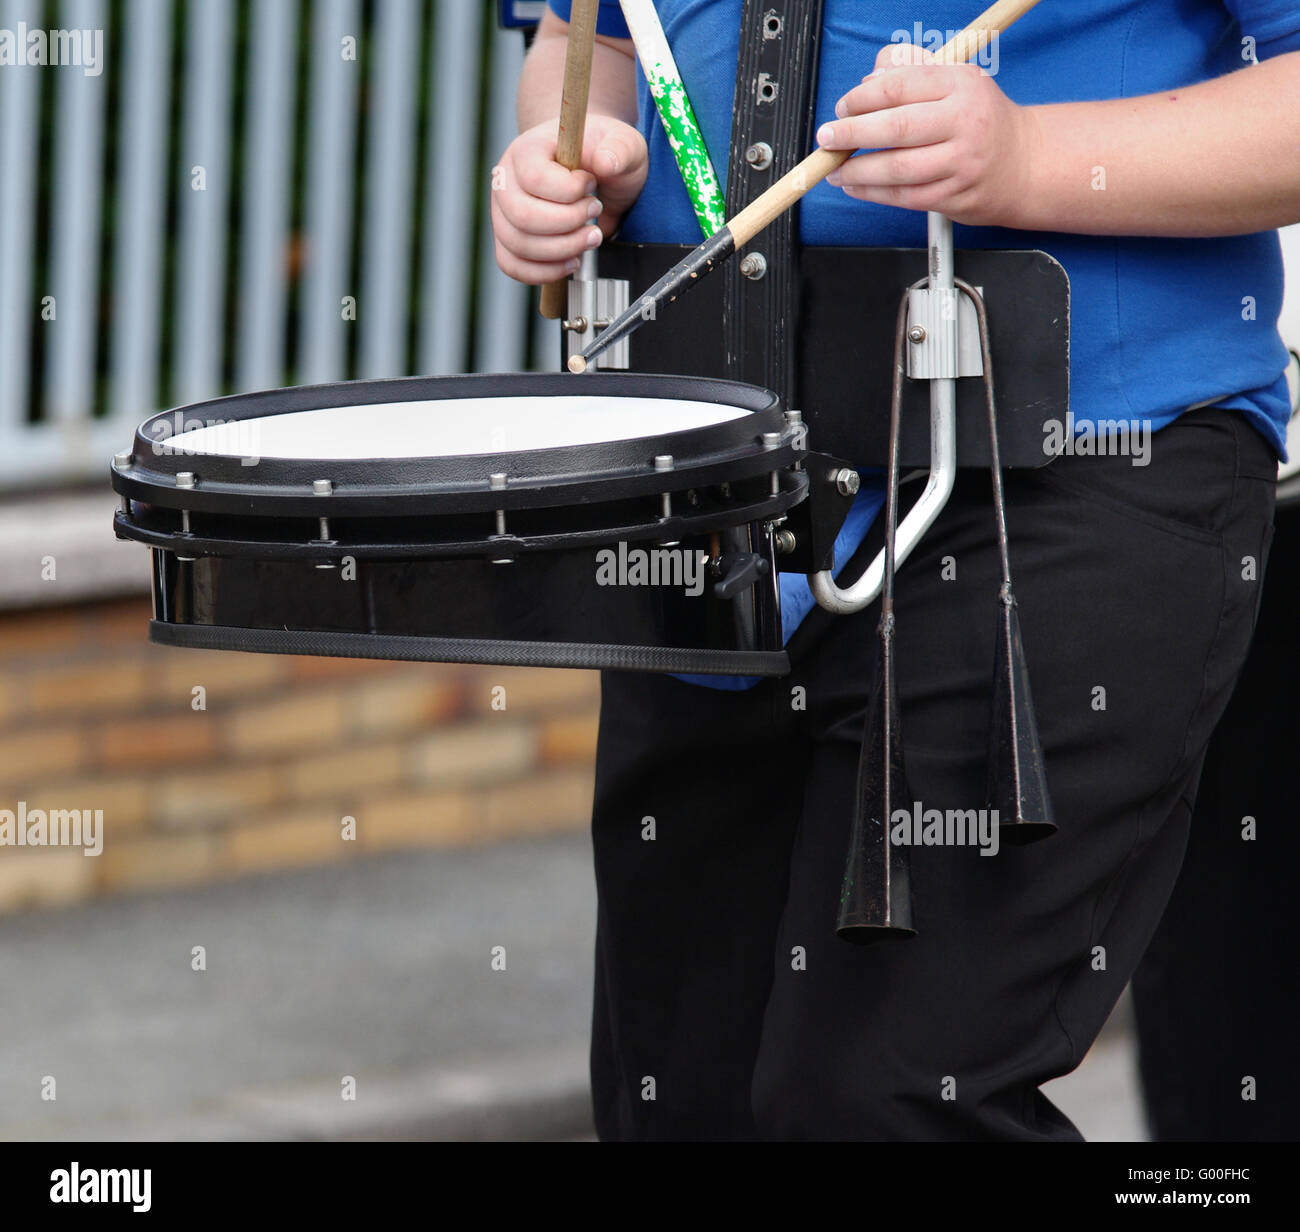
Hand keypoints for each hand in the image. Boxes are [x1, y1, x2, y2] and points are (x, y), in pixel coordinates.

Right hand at [491, 115, 648, 283]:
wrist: (592, 175)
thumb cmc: (602, 157)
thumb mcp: (621, 144)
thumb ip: (619, 149)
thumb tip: (605, 163)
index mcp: (526, 150)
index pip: (535, 178)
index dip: (569, 191)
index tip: (591, 185)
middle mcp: (505, 181)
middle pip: (523, 216)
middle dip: (569, 224)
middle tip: (595, 211)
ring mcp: (502, 213)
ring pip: (519, 245)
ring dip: (563, 249)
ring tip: (591, 237)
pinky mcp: (507, 240)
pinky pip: (512, 265)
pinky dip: (546, 272)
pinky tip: (572, 262)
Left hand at [816, 43, 1036, 226]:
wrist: (1022, 164)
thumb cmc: (979, 119)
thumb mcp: (954, 80)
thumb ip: (910, 71)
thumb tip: (867, 81)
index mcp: (961, 84)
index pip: (900, 86)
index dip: (862, 98)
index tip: (841, 107)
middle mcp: (964, 122)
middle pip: (896, 127)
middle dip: (852, 133)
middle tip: (827, 137)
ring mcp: (961, 162)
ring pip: (897, 168)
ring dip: (858, 170)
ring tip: (835, 169)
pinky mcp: (955, 196)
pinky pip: (905, 197)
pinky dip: (873, 193)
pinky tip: (856, 186)